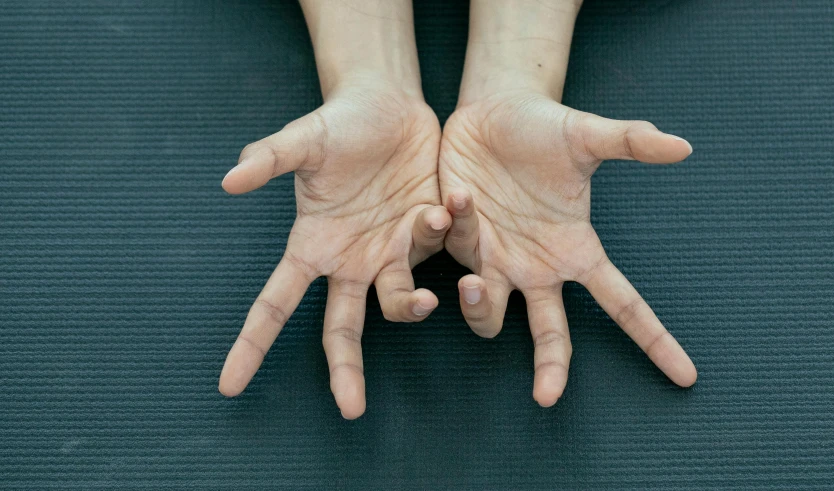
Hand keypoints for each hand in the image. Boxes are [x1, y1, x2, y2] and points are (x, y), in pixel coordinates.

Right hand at [218, 81, 448, 418]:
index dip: (252, 344)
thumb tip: (228, 181)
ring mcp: (392, 253)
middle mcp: (351, 261)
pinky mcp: (431, 236)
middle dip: (345, 369)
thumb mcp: (302, 141)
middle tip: (349, 409)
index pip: (275, 304)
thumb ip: (268, 159)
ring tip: (423, 268)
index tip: (228, 385)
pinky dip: (445, 236)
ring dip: (412, 300)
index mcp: (312, 247)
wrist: (389, 106)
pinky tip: (445, 204)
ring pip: (401, 301)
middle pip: (342, 330)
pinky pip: (439, 252)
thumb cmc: (337, 126)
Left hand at [439, 89, 697, 406]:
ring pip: (488, 312)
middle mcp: (537, 267)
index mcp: (576, 251)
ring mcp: (495, 260)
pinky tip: (456, 197)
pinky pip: (453, 254)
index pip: (622, 304)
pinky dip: (452, 233)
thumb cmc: (544, 129)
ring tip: (477, 281)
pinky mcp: (456, 241)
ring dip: (480, 304)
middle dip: (551, 367)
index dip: (653, 340)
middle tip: (547, 397)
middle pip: (551, 333)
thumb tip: (684, 146)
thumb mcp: (587, 136)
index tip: (686, 377)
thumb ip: (630, 143)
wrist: (492, 111)